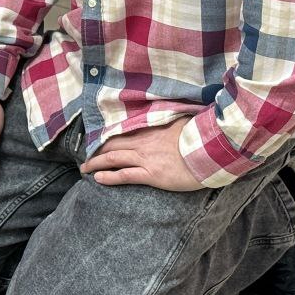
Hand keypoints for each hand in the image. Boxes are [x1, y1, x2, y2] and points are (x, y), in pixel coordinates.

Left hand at [79, 119, 203, 190]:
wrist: (210, 152)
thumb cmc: (199, 137)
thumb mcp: (181, 122)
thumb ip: (169, 120)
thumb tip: (168, 115)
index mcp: (150, 130)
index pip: (122, 132)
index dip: (107, 138)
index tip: (96, 141)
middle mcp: (144, 143)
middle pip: (112, 145)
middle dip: (96, 151)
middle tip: (85, 157)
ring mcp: (146, 158)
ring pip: (113, 158)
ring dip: (96, 163)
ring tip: (84, 169)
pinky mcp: (152, 174)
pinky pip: (125, 175)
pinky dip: (109, 176)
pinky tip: (97, 179)